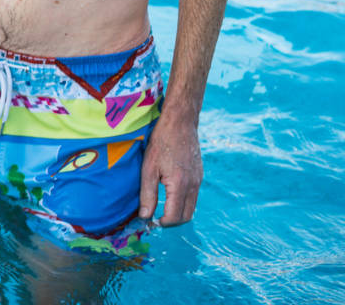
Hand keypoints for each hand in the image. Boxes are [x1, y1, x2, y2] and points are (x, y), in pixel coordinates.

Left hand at [139, 110, 202, 225]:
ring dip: (178, 212)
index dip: (162, 223)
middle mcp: (193, 185)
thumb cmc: (161, 141)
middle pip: (186, 217)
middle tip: (156, 217)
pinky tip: (170, 192)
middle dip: (171, 222)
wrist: (180, 121)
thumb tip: (145, 217)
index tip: (150, 221)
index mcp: (180, 185)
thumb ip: (147, 194)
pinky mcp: (199, 174)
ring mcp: (198, 180)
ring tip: (162, 206)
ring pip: (191, 207)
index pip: (175, 217)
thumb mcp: (149, 167)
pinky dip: (183, 201)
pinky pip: (193, 195)